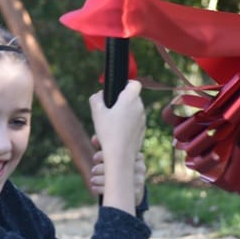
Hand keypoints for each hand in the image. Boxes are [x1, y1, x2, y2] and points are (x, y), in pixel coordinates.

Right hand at [88, 80, 144, 212]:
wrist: (120, 155)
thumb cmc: (108, 132)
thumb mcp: (96, 112)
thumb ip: (96, 98)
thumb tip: (100, 95)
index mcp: (130, 99)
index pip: (134, 83)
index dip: (126, 84)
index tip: (117, 91)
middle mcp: (140, 107)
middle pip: (132, 98)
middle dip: (121, 102)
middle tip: (108, 110)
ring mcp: (143, 120)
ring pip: (133, 112)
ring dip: (123, 115)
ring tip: (109, 125)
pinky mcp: (142, 131)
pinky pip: (134, 124)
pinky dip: (127, 126)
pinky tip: (116, 134)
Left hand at [89, 136, 146, 208]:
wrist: (135, 188)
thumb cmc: (122, 167)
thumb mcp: (115, 156)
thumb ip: (105, 146)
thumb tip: (94, 139)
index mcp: (137, 155)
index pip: (118, 152)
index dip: (103, 155)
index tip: (94, 159)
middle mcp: (140, 167)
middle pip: (117, 166)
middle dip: (101, 168)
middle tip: (93, 170)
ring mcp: (139, 180)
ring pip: (116, 180)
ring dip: (100, 180)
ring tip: (92, 180)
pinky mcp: (135, 193)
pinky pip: (116, 192)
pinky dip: (102, 190)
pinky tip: (94, 187)